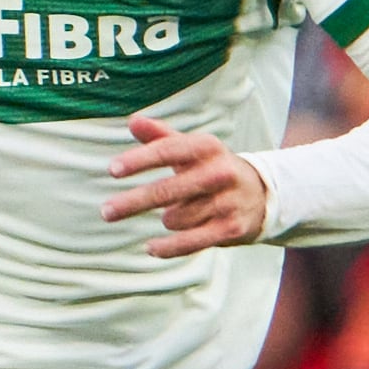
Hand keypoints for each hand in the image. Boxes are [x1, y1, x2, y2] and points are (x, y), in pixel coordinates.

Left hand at [102, 114, 270, 256]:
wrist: (261, 195)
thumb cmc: (212, 168)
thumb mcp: (192, 148)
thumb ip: (161, 135)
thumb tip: (133, 120)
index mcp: (207, 147)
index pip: (167, 151)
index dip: (139, 160)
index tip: (113, 170)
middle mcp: (220, 172)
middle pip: (165, 191)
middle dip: (133, 203)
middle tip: (106, 212)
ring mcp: (227, 202)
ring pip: (174, 219)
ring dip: (168, 220)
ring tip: (178, 214)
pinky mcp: (231, 228)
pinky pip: (190, 242)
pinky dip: (168, 248)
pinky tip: (151, 248)